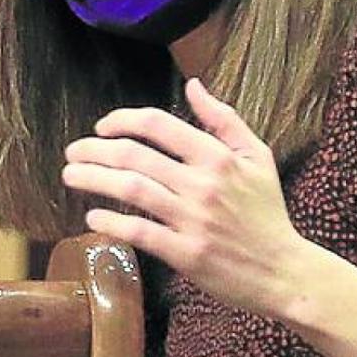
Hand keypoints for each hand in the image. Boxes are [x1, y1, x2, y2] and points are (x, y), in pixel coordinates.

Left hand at [62, 78, 303, 317]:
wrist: (286, 272)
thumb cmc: (266, 212)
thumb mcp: (257, 157)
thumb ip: (223, 119)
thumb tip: (193, 85)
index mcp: (219, 157)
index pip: (157, 125)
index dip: (121, 120)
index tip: (101, 127)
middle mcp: (204, 184)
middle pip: (133, 156)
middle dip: (93, 150)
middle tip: (72, 152)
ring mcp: (194, 220)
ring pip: (131, 190)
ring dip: (92, 179)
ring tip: (70, 176)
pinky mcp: (187, 254)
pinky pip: (139, 232)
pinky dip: (110, 222)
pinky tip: (92, 217)